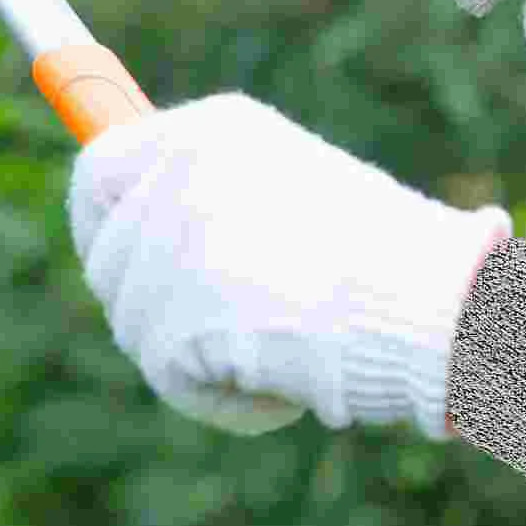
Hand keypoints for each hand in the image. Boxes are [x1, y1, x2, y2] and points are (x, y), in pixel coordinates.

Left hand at [68, 91, 511, 438]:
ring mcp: (169, 241)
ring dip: (194, 354)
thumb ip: (213, 197)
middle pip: (106, 256)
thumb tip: (145, 231)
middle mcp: (178, 169)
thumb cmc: (384, 253)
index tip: (109, 254)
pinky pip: (168, 377)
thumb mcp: (290, 186)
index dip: (98, 219)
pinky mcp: (171, 315)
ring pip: (136, 325)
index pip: (102, 165)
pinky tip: (275, 382)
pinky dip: (217, 397)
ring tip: (276, 344)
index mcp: (210, 128)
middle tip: (217, 326)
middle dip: (148, 303)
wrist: (427, 299)